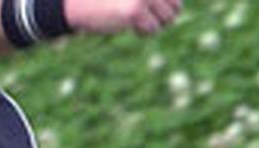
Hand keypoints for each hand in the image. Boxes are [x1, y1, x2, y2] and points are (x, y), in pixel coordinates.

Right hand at [65, 0, 181, 35]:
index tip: (149, 11)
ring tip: (136, 22)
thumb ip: (153, 0)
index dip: (167, 8)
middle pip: (176, 9)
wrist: (81, 5)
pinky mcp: (135, 10)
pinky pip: (152, 30)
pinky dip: (143, 33)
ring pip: (166, 20)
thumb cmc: (108, 0)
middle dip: (162, 18)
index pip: (176, 0)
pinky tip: (130, 27)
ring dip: (153, 26)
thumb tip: (177, 10)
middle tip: (144, 20)